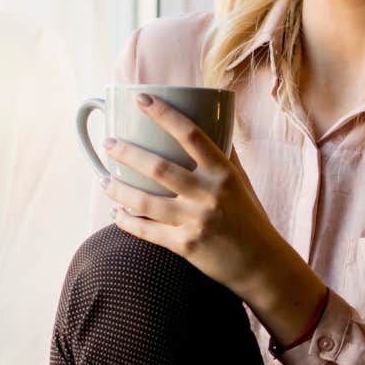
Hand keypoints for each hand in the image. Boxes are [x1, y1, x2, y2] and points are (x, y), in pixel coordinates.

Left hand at [98, 92, 283, 297]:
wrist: (262, 265)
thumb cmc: (250, 218)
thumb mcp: (242, 183)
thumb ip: (225, 155)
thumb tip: (214, 123)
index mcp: (224, 172)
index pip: (191, 135)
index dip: (164, 115)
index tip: (141, 100)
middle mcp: (210, 194)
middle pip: (159, 168)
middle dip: (127, 153)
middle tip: (108, 144)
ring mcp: (196, 221)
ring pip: (146, 202)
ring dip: (118, 189)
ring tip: (102, 180)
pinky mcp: (186, 245)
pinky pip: (147, 231)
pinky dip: (127, 221)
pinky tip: (115, 213)